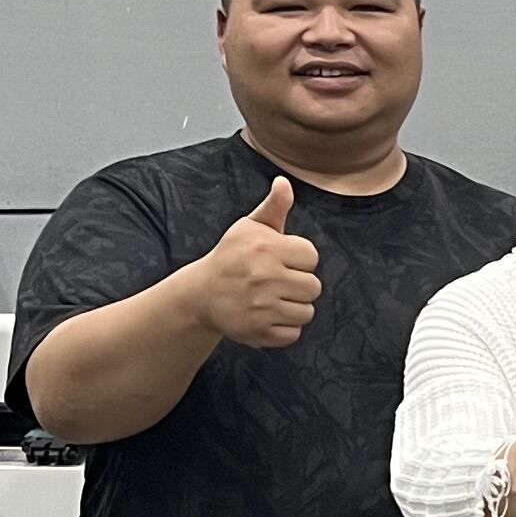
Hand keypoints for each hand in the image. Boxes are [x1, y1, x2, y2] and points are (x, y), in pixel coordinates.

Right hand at [193, 176, 321, 348]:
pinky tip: (267, 316)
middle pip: (314, 287)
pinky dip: (283, 328)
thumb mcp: (249, 228)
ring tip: (272, 299)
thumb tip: (284, 182)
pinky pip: (293, 334)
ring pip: (307, 312)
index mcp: (266, 248)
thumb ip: (273, 207)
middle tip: (276, 282)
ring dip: (293, 307)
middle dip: (298, 284)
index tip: (280, 260)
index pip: (311, 256)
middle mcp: (265, 277)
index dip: (298, 259)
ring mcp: (261, 307)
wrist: (201, 293)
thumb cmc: (231, 257)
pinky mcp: (258, 332)